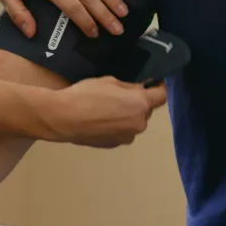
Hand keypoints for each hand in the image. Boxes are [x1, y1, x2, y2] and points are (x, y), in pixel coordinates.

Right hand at [46, 76, 167, 146]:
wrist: (64, 118)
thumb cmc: (86, 94)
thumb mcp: (110, 81)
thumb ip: (129, 86)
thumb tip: (139, 90)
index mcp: (141, 105)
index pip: (162, 96)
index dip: (158, 87)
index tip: (152, 82)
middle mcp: (139, 123)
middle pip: (145, 110)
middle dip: (137, 102)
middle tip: (119, 94)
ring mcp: (127, 137)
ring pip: (133, 122)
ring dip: (126, 115)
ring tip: (106, 109)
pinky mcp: (114, 145)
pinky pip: (121, 131)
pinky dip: (115, 125)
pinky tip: (99, 120)